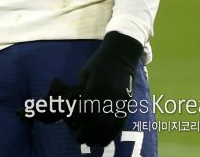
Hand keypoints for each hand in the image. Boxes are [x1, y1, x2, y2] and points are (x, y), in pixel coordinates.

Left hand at [21, 32, 142, 146]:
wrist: (121, 56)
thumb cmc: (99, 63)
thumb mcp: (85, 73)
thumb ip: (81, 91)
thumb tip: (75, 107)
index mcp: (97, 87)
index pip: (87, 109)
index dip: (78, 119)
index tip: (72, 124)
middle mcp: (110, 97)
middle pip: (99, 121)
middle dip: (88, 133)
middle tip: (80, 140)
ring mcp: (120, 102)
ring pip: (111, 126)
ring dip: (100, 137)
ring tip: (91, 143)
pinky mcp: (127, 104)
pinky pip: (120, 123)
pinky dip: (112, 134)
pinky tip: (104, 140)